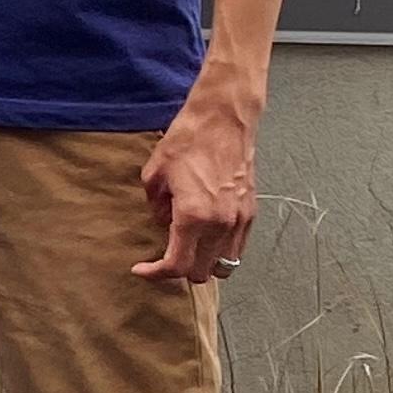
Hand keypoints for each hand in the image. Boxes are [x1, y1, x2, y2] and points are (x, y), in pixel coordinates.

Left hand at [133, 87, 257, 284]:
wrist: (223, 119)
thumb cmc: (188, 140)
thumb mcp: (156, 174)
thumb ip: (156, 207)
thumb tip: (162, 222)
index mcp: (194, 217)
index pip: (177, 265)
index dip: (156, 273)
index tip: (141, 269)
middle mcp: (221, 224)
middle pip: (201, 272)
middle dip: (179, 270)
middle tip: (163, 257)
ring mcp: (239, 219)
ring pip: (224, 265)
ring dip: (203, 264)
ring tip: (187, 249)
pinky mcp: (250, 211)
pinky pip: (237, 248)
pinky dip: (221, 251)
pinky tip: (206, 237)